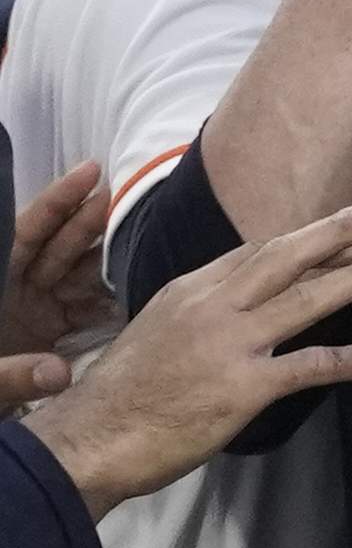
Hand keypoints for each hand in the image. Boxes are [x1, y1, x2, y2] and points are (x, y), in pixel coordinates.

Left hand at [0, 163, 110, 362]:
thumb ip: (12, 375)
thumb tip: (59, 374)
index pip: (26, 231)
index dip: (57, 202)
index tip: (91, 172)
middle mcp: (16, 287)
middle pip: (58, 246)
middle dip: (90, 222)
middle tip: (126, 198)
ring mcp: (35, 307)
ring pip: (76, 274)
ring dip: (106, 264)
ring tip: (142, 247)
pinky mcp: (51, 330)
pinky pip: (83, 308)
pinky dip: (105, 304)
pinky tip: (127, 298)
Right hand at [22, 200, 351, 517]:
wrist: (92, 435)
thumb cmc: (124, 392)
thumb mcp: (157, 331)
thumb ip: (200, 312)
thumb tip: (240, 303)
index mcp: (190, 291)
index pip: (255, 252)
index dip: (304, 239)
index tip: (343, 231)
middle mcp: (212, 307)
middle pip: (284, 256)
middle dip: (337, 230)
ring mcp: (230, 343)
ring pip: (305, 299)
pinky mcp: (244, 385)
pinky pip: (309, 365)